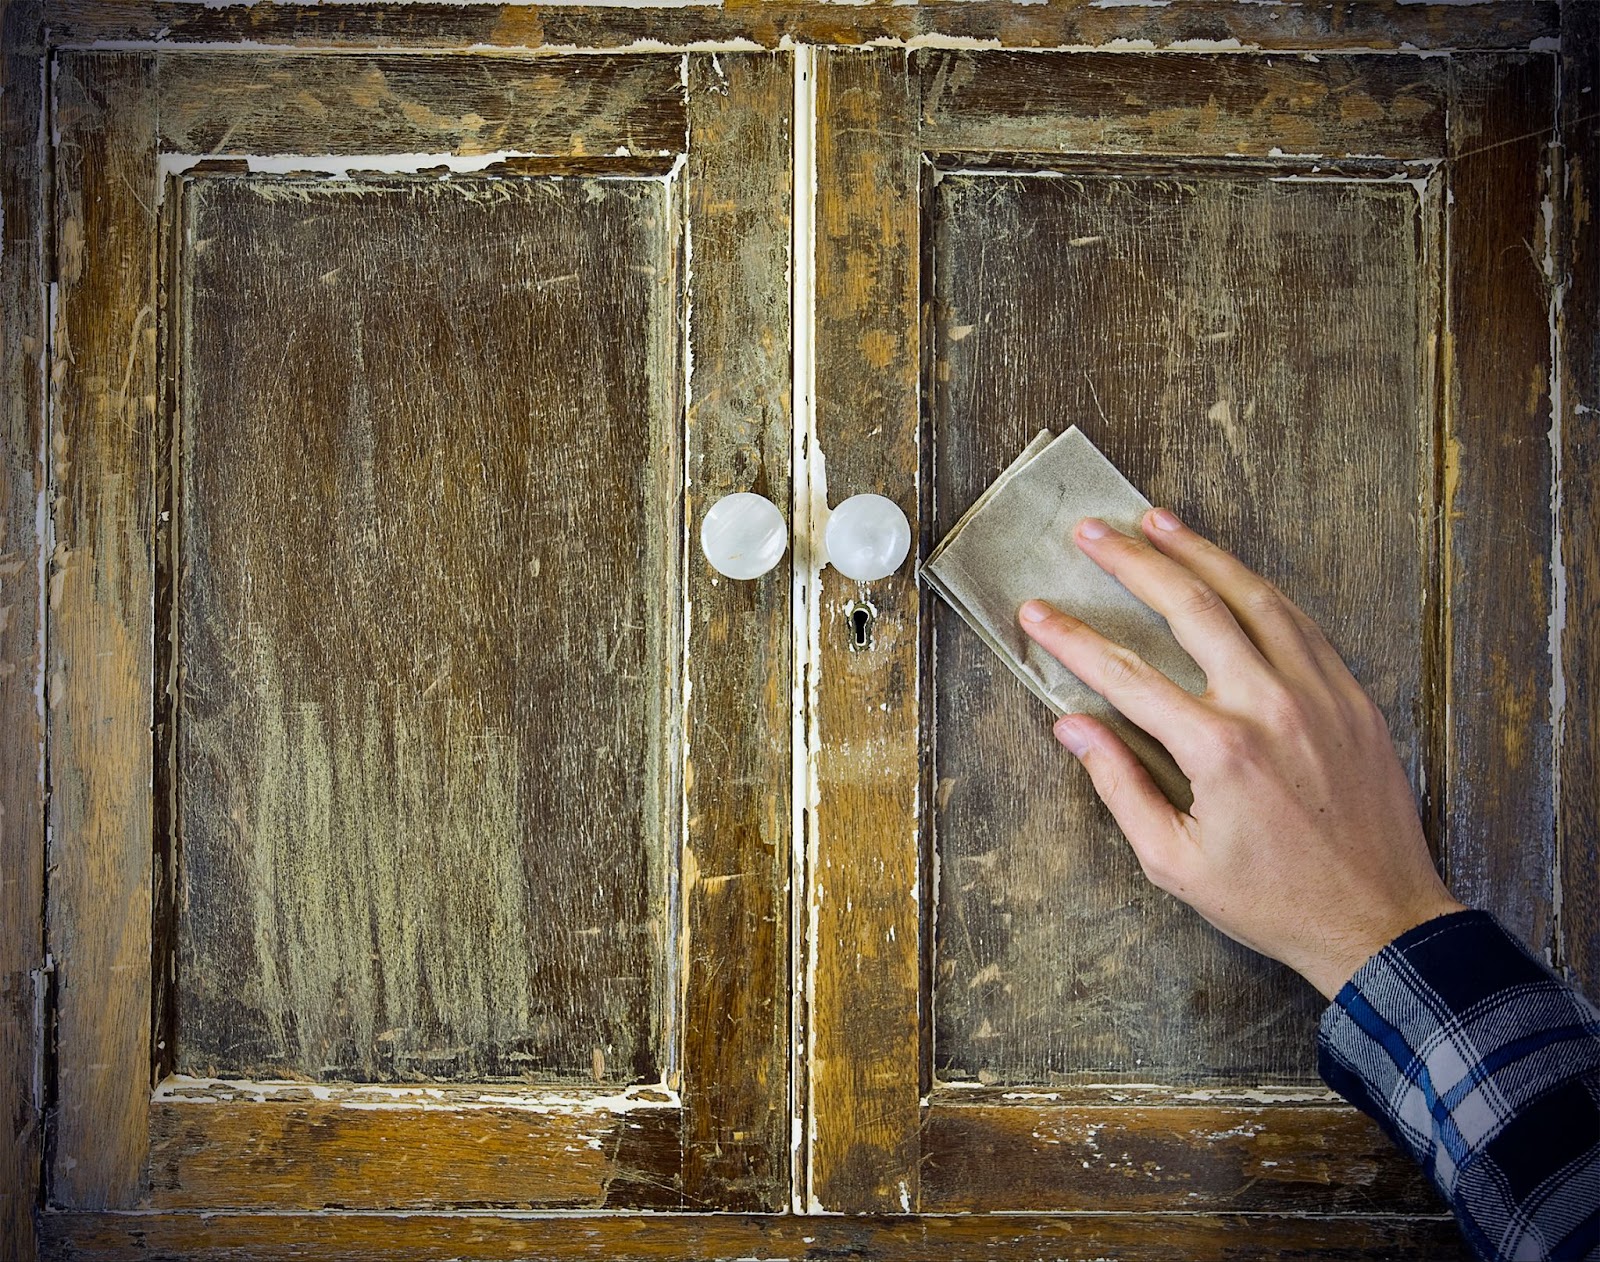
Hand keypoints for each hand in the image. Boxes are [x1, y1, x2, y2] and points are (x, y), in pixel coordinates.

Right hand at [1017, 508, 1463, 998]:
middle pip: (1191, 607)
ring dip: (1200, 552)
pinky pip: (1300, 622)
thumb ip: (1120, 788)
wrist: (1380, 922)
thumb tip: (1072, 728)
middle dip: (1133, 562)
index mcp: (1219, 751)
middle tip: (1092, 531)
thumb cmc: (1273, 902)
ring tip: (1158, 520)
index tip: (1036, 613)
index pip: (1127, 675)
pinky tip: (1231, 571)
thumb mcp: (1175, 863)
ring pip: (1253, 597)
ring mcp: (1319, 694)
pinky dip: (1258, 588)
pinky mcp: (1352, 696)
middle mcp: (1270, 707)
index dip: (1072, 639)